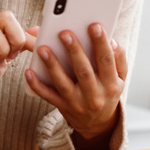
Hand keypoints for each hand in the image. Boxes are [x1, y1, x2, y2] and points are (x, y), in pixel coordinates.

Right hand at [0, 10, 37, 120]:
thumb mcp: (5, 57)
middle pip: (5, 17)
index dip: (22, 33)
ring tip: (0, 62)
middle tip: (11, 55)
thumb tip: (38, 30)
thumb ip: (20, 43)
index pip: (10, 17)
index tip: (22, 51)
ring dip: (3, 49)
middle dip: (15, 38)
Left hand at [24, 23, 126, 143]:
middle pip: (83, 71)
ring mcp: (77, 103)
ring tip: (43, 48)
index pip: (106, 61)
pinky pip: (48, 96)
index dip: (101, 43)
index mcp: (111, 84)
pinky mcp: (63, 107)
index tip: (94, 25)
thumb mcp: (120, 78)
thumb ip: (118, 58)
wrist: (97, 123)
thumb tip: (112, 41)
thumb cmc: (107, 91)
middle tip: (65, 33)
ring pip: (63, 84)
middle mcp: (95, 95)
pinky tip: (29, 72)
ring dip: (52, 65)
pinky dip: (37, 85)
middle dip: (74, 51)